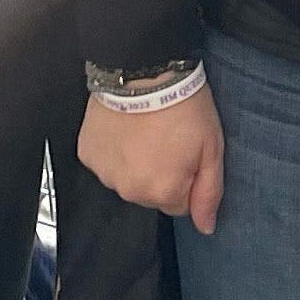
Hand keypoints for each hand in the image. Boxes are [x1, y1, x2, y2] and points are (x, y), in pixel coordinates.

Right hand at [78, 88, 224, 233]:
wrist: (143, 71)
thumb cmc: (184, 107)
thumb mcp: (212, 148)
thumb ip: (209, 193)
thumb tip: (206, 229)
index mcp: (163, 193)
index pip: (179, 204)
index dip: (186, 177)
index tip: (186, 151)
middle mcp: (130, 191)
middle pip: (151, 194)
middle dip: (160, 173)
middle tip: (165, 138)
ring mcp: (105, 174)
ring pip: (126, 180)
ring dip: (135, 163)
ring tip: (143, 130)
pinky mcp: (87, 154)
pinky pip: (106, 163)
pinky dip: (114, 150)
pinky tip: (123, 127)